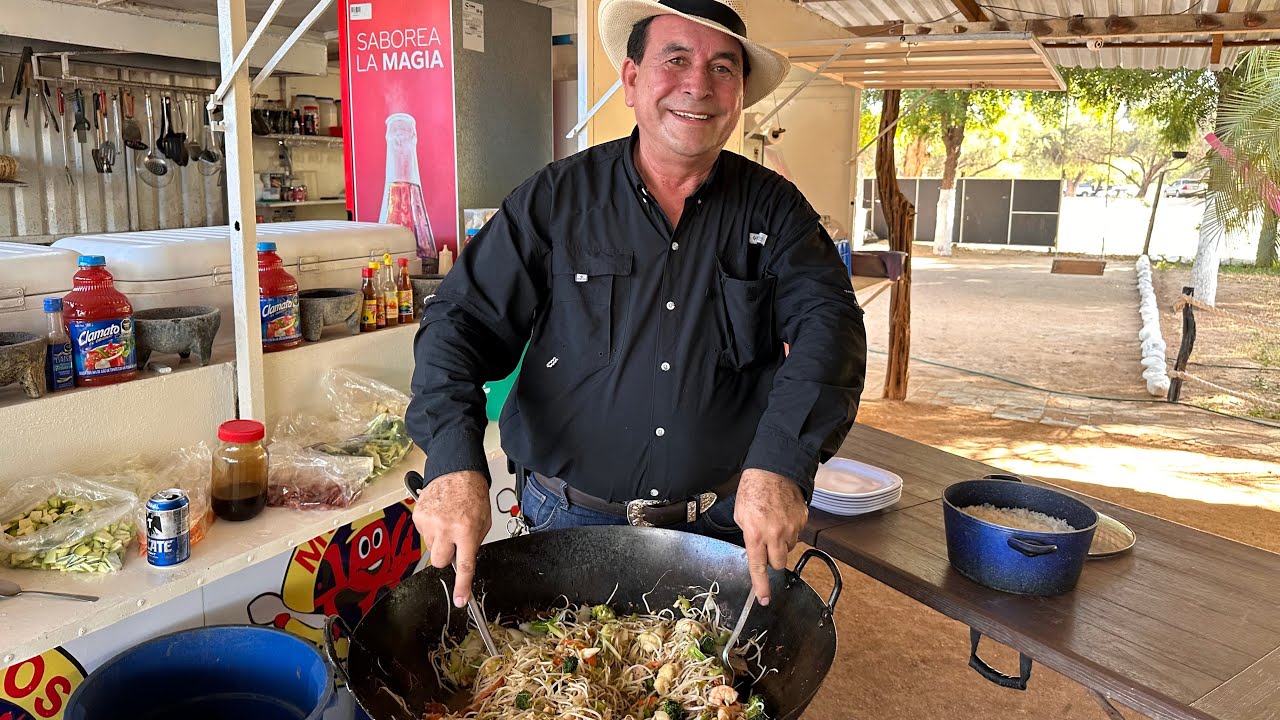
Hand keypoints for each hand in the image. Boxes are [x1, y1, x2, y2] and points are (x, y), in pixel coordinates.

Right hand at [412, 470, 490, 607]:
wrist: (457, 470)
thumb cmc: (473, 494)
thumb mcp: (483, 521)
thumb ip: (473, 543)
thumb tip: (464, 562)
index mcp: (466, 530)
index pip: (464, 566)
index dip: (462, 586)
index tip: (460, 600)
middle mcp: (445, 528)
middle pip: (439, 562)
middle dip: (446, 557)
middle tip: (453, 542)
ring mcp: (429, 522)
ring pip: (431, 547)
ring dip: (439, 540)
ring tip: (447, 520)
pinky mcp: (417, 516)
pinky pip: (423, 534)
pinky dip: (431, 528)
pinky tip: (439, 515)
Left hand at [734, 469, 807, 605]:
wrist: (774, 469)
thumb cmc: (753, 488)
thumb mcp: (740, 514)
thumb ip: (748, 535)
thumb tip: (755, 548)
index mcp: (755, 534)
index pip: (758, 567)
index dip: (761, 586)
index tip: (763, 599)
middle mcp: (775, 534)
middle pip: (778, 564)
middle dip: (772, 560)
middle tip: (766, 546)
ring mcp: (792, 528)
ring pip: (788, 548)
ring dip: (781, 543)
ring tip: (773, 524)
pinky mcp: (802, 520)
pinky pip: (797, 534)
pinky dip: (790, 530)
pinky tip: (782, 516)